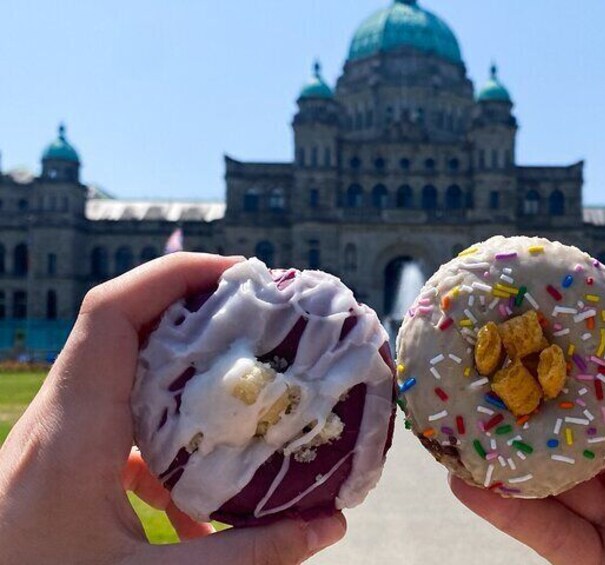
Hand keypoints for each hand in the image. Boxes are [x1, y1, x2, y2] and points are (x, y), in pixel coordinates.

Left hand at [0, 253, 345, 563]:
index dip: (176, 275)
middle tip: (265, 319)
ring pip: (126, 370)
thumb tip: (327, 527)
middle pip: (126, 326)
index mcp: (72, 431)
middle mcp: (62, 419)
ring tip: (248, 380)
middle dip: (198, 312)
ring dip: (187, 365)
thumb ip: (242, 557)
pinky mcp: (66, 463)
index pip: (112, 312)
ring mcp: (61, 438)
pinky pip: (124, 420)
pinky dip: (173, 431)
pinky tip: (205, 491)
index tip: (244, 276)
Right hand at [450, 366, 604, 563]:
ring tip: (461, 426)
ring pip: (554, 479)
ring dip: (507, 455)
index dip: (591, 365)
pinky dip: (510, 510)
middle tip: (485, 374)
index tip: (546, 336)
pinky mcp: (599, 563)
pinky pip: (550, 534)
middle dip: (535, 405)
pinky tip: (473, 486)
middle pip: (580, 431)